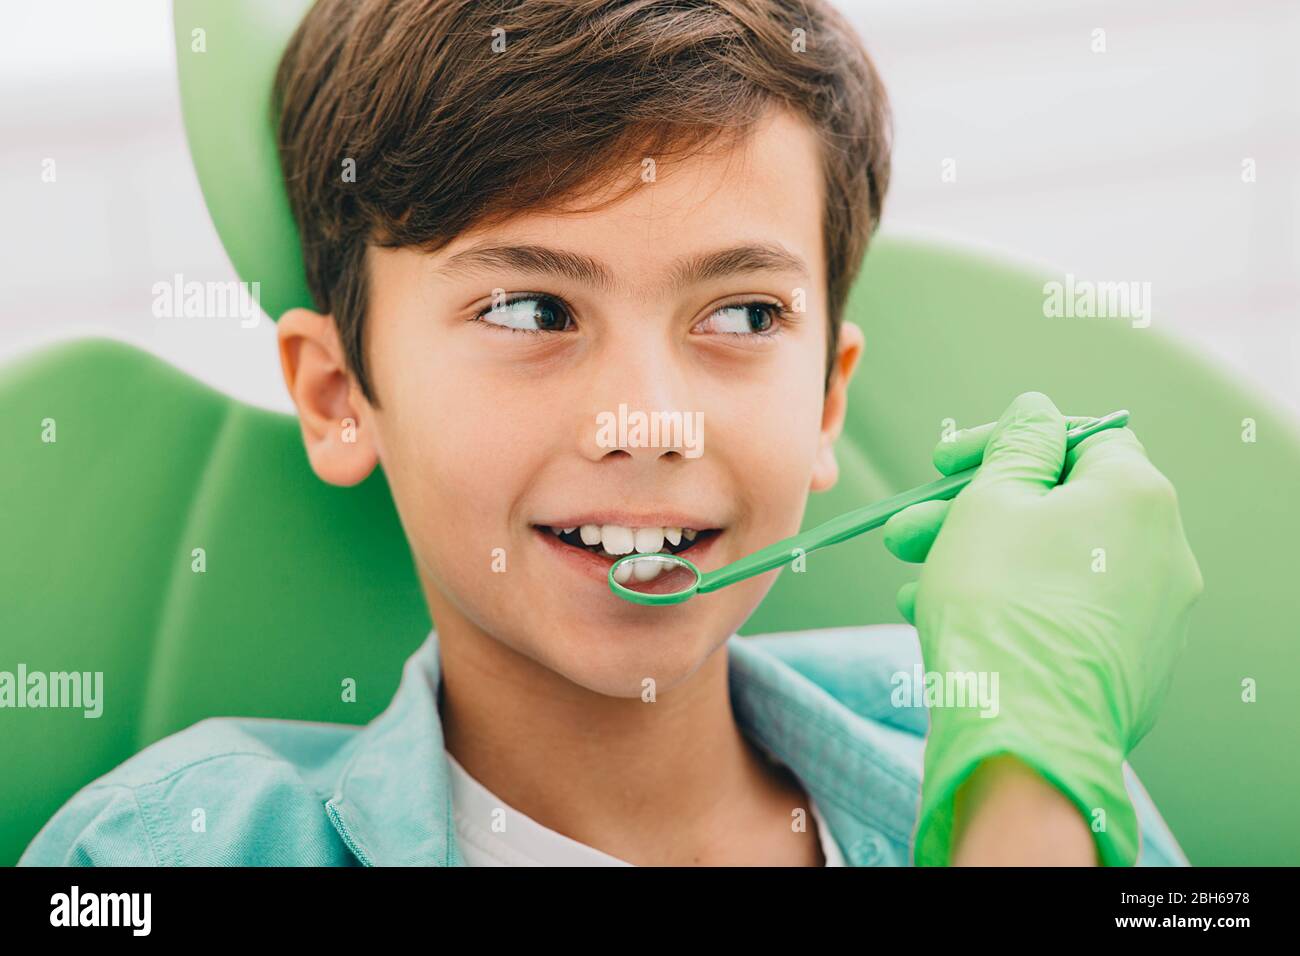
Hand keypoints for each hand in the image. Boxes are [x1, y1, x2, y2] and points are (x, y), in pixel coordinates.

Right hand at [883, 392, 1202, 864]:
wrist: (1022, 735)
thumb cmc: (1001, 604)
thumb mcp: (991, 501)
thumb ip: (1015, 447)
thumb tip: (1038, 411)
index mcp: (1137, 496)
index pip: (1079, 437)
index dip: (1005, 443)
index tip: (944, 462)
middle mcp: (1162, 553)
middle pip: (1057, 508)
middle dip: (971, 512)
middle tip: (907, 531)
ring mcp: (1150, 618)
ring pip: (1050, 567)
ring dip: (978, 563)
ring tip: (910, 585)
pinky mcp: (1128, 669)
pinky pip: (1060, 617)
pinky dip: (1006, 607)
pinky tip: (940, 621)